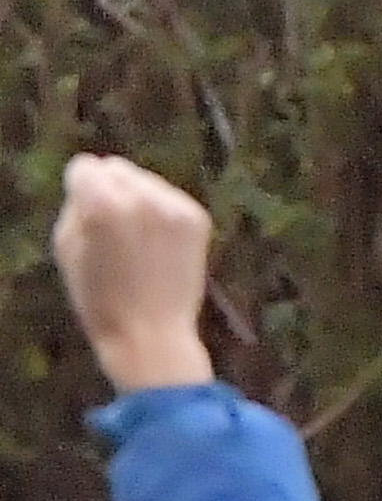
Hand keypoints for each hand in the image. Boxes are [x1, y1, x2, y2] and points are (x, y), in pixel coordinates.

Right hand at [55, 155, 215, 393]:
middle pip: (116, 167)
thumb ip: (75, 203)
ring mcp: (174, 206)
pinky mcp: (197, 217)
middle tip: (110, 232)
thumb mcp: (65, 246)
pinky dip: (160, 214)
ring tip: (134, 243)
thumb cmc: (98, 296)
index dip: (79, 191)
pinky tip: (157, 247)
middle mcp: (142, 197)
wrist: (150, 334)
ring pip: (145, 180)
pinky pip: (169, 198)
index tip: (85, 217)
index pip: (84, 166)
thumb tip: (94, 177)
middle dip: (109, 190)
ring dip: (136, 199)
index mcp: (102, 204)